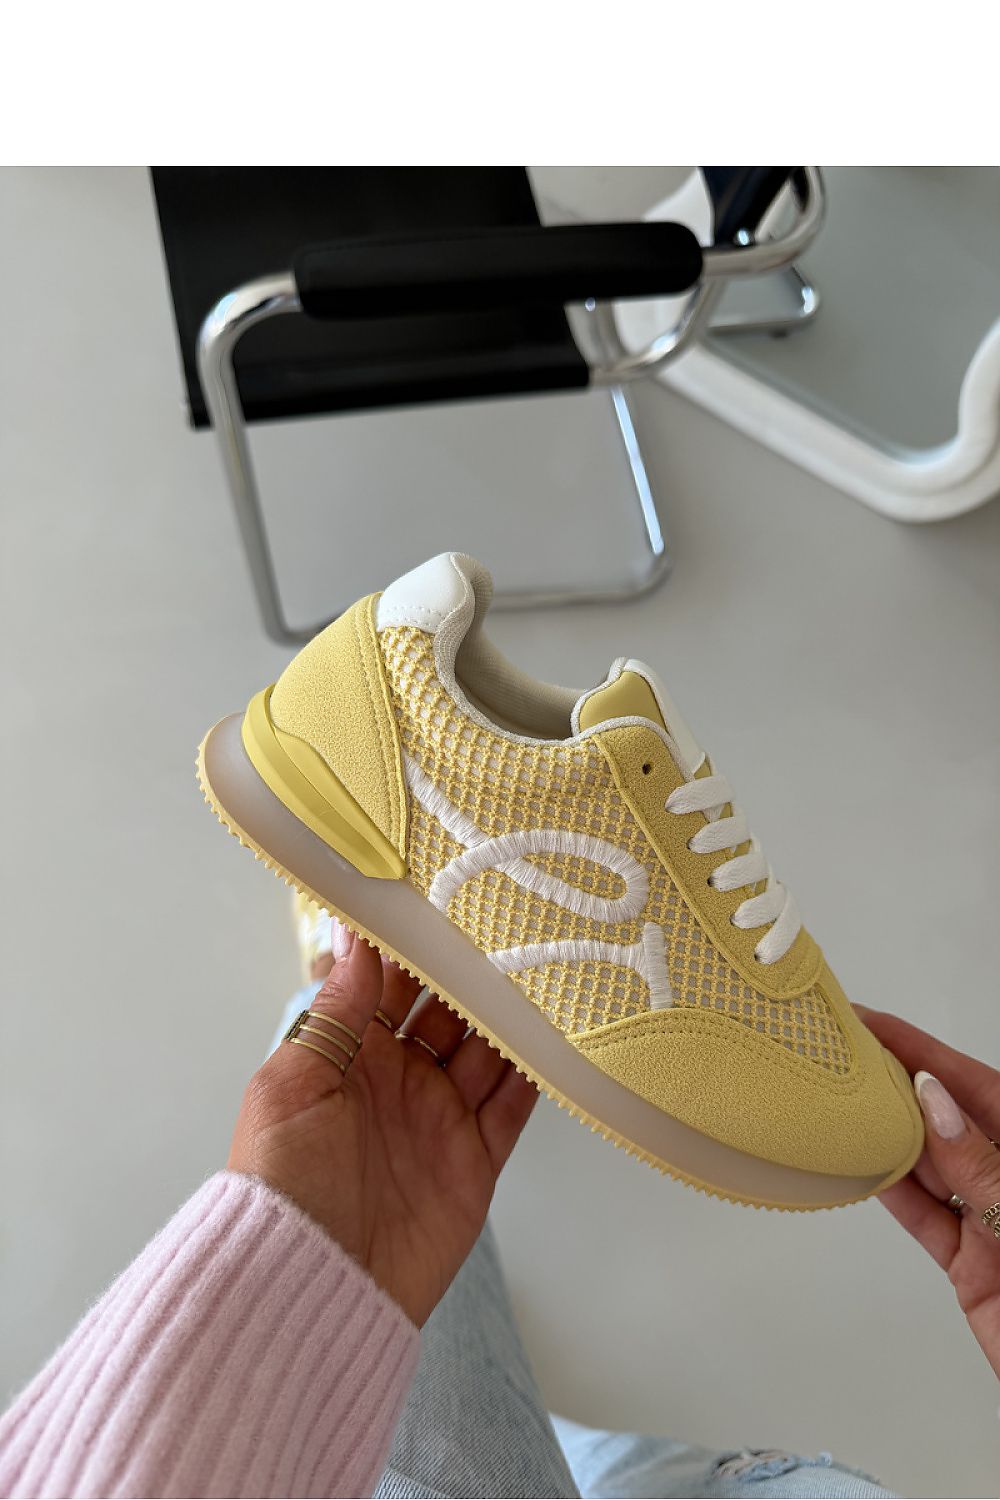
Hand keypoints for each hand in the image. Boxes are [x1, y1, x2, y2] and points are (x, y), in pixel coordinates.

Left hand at [228, 921, 536, 1326]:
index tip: (446, 895)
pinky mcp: (475, 1161)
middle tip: (510, 923)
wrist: (312, 1288)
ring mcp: (440, 1118)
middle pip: (448, 1011)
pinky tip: (557, 1034)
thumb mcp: (294, 1084)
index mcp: (348, 1055)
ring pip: (488, 1050)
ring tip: (545, 966)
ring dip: (512, 1013)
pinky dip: (537, 1072)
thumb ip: (337, 1011)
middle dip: (473, 972)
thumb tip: (356, 931)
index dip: (414, 944)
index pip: (389, 984)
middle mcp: (398, 1079)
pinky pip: (514, 1107)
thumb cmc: (284, 1185)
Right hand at [857, 1006, 999, 1379]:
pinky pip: (924, 1217)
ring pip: (930, 1166)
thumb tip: (931, 1100)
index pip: (977, 1085)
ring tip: (834, 1098)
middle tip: (839, 1054)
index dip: (923, 1051)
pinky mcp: (972, 1266)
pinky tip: (856, 1162)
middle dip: (896, 1085)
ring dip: (884, 1134)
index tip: (872, 1024)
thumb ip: (983, 1163)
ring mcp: (995, 1221)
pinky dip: (889, 1190)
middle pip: (948, 1119)